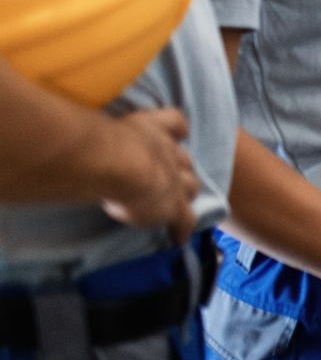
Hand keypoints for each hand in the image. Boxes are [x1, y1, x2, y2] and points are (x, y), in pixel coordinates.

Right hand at [98, 108, 198, 242]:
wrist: (119, 163)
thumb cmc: (100, 144)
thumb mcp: (102, 135)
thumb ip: (105, 142)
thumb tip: (90, 151)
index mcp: (150, 128)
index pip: (174, 122)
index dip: (176, 131)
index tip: (178, 135)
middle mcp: (168, 151)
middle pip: (185, 159)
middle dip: (180, 168)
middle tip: (168, 179)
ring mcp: (175, 179)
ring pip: (191, 187)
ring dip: (185, 195)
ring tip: (178, 205)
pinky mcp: (174, 206)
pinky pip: (185, 219)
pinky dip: (183, 228)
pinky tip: (178, 238)